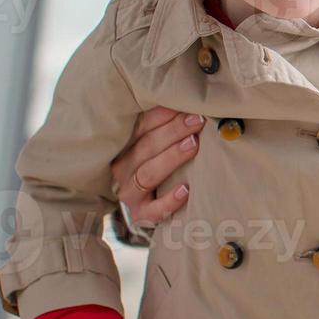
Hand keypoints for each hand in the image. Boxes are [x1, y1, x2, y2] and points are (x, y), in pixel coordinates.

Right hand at [111, 107, 202, 228]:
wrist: (146, 206)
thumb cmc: (156, 164)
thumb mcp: (154, 144)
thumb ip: (165, 126)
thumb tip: (193, 104)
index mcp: (124, 146)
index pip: (140, 126)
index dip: (163, 114)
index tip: (186, 104)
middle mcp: (122, 168)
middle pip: (146, 147)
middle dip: (173, 131)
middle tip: (197, 120)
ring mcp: (129, 193)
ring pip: (148, 174)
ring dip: (171, 158)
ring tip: (193, 145)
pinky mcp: (141, 215)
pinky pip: (154, 210)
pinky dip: (169, 200)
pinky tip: (186, 190)